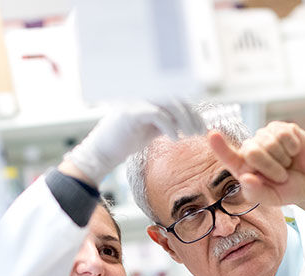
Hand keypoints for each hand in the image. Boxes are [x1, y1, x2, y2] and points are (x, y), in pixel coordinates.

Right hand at [63, 100, 204, 184]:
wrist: (102, 153)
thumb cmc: (126, 141)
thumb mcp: (153, 128)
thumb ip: (169, 121)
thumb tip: (192, 121)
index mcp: (148, 95)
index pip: (177, 97)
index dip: (192, 110)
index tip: (202, 127)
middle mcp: (142, 94)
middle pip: (176, 98)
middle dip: (192, 115)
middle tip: (200, 132)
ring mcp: (135, 101)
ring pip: (170, 103)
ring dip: (185, 119)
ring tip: (190, 135)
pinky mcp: (131, 113)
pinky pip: (157, 115)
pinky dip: (170, 126)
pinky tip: (175, 138)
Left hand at [208, 121, 304, 205]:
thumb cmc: (288, 188)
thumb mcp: (272, 199)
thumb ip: (256, 193)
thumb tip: (245, 178)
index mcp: (243, 168)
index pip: (227, 156)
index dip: (220, 146)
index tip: (213, 135)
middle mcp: (250, 149)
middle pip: (252, 152)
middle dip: (270, 167)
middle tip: (280, 176)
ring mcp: (264, 136)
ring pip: (269, 144)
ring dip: (283, 160)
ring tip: (287, 164)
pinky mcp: (280, 128)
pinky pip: (284, 136)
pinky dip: (293, 148)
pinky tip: (294, 152)